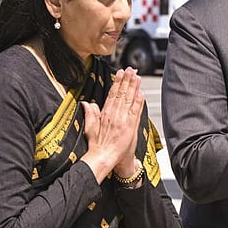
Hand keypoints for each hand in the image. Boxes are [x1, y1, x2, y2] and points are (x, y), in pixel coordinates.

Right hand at [81, 67, 144, 183]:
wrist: (103, 158)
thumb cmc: (98, 146)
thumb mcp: (90, 127)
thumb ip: (90, 114)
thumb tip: (86, 103)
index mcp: (105, 114)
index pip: (112, 94)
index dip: (117, 83)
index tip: (121, 73)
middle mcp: (114, 115)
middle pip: (121, 94)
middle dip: (126, 80)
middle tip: (131, 69)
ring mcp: (122, 120)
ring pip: (129, 100)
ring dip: (133, 87)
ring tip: (137, 76)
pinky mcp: (130, 127)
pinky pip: (135, 111)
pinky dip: (138, 102)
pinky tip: (141, 93)